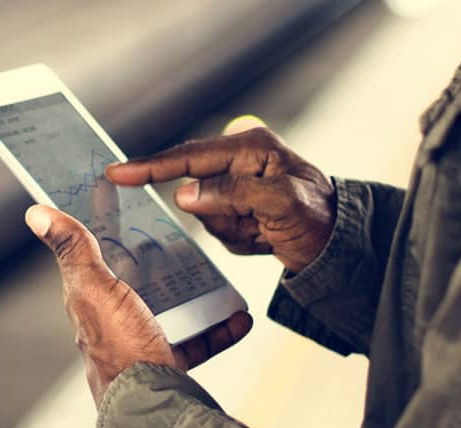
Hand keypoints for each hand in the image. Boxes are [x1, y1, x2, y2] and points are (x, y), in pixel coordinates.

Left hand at [26, 205, 253, 402]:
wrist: (153, 410)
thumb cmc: (121, 351)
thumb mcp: (96, 290)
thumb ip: (74, 251)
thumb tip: (37, 213)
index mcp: (90, 303)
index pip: (92, 255)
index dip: (101, 225)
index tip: (117, 198)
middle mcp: (112, 325)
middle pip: (134, 283)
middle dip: (155, 260)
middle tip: (177, 234)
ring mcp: (141, 346)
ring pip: (167, 310)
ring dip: (190, 291)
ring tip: (208, 271)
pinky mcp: (170, 366)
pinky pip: (197, 341)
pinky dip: (218, 328)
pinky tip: (236, 317)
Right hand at [104, 118, 334, 272]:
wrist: (342, 248)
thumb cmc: (320, 218)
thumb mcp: (280, 203)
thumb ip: (230, 194)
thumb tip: (184, 194)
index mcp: (250, 147)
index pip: (190, 156)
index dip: (151, 166)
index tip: (118, 173)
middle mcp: (241, 161)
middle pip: (196, 189)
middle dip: (222, 215)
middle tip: (256, 224)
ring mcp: (239, 186)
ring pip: (205, 214)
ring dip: (234, 230)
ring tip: (267, 231)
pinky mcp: (240, 208)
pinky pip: (218, 228)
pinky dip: (241, 238)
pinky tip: (266, 236)